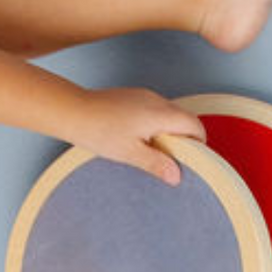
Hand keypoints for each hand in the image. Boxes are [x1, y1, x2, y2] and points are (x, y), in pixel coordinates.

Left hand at [65, 87, 206, 184]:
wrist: (72, 111)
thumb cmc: (98, 130)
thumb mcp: (130, 154)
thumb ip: (156, 164)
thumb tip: (176, 176)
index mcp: (160, 114)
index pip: (194, 124)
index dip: (199, 143)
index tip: (193, 158)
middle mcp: (155, 100)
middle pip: (185, 117)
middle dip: (185, 138)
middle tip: (173, 158)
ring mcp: (144, 96)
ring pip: (170, 113)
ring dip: (170, 130)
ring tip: (154, 150)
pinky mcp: (133, 96)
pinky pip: (155, 109)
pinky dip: (156, 124)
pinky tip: (139, 138)